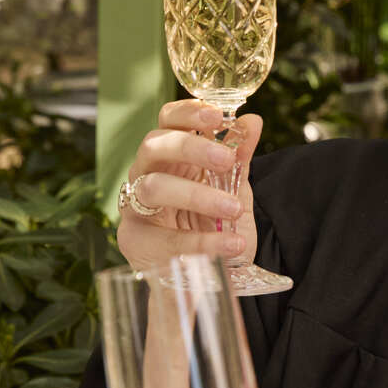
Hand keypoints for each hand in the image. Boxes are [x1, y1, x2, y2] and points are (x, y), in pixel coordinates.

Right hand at [116, 100, 262, 270]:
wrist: (202, 275)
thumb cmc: (209, 224)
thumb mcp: (232, 189)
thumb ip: (239, 157)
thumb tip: (253, 121)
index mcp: (168, 156)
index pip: (167, 120)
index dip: (188, 113)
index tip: (217, 116)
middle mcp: (145, 174)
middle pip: (153, 146)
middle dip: (190, 148)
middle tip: (225, 160)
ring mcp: (135, 207)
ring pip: (152, 188)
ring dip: (197, 195)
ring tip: (234, 210)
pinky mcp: (135, 242)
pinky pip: (165, 239)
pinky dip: (203, 242)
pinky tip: (232, 244)